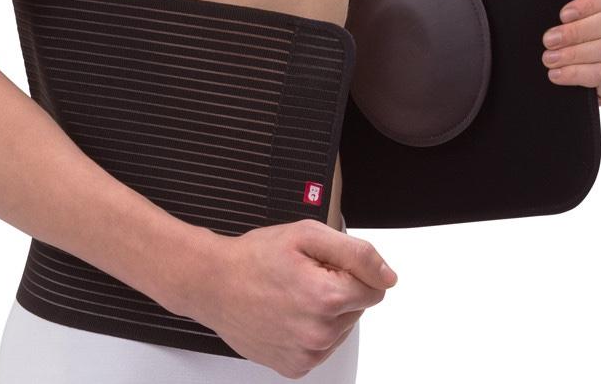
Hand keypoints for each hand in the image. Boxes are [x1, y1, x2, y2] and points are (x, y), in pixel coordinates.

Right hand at [170, 219, 397, 378]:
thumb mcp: (308, 234)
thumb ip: (357, 253)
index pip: (375, 287)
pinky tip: (287, 313)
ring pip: (341, 326)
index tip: (324, 265)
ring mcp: (307, 353)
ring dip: (325, 310)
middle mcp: (320, 332)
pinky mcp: (295, 366)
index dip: (350, 269)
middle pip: (357, 307)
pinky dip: (310, 329)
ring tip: (292, 293)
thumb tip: (386, 275)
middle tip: (303, 276)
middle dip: (338, 288)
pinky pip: (322, 345)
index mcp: (327, 297)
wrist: (213, 283)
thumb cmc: (254, 258)